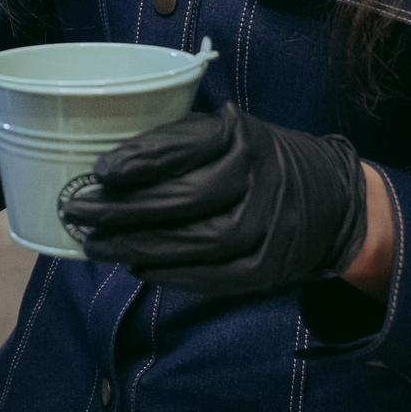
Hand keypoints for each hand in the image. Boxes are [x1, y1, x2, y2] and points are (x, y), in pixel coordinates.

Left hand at [57, 104, 369, 297]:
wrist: (334, 201)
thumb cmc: (256, 161)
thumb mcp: (227, 134)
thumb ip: (177, 144)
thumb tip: (102, 170)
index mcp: (243, 137)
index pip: (188, 147)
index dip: (141, 159)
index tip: (99, 170)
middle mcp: (260, 179)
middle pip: (187, 199)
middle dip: (124, 208)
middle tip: (76, 211)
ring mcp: (270, 226)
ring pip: (199, 242)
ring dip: (139, 245)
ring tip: (94, 245)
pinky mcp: (271, 267)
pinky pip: (216, 277)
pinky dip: (172, 275)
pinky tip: (137, 267)